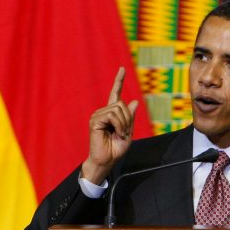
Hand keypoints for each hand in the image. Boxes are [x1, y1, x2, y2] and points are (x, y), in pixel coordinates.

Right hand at [81, 67, 138, 183]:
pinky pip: (111, 116)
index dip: (119, 81)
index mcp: (111, 113)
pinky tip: (116, 133)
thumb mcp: (128, 132)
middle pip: (121, 104)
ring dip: (124, 124)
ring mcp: (97, 116)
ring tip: (120, 134)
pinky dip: (118, 125)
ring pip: (117, 109)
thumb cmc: (116, 148)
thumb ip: (130, 117)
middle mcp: (103, 112)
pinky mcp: (95, 121)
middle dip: (128, 118)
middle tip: (125, 132)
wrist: (107, 160)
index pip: (115, 93)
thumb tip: (135, 101)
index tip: (122, 69)